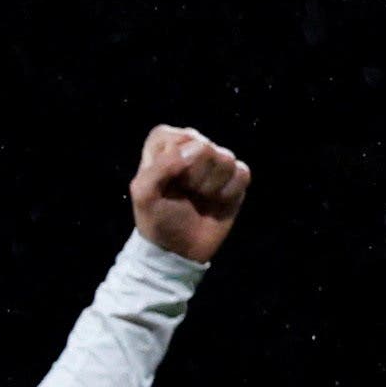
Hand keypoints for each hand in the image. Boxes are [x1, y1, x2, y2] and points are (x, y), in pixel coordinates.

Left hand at [132, 125, 249, 262]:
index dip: (172, 163)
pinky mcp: (235, 177)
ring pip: (225, 159)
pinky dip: (228, 193)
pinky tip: (216, 202)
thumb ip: (159, 167)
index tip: (166, 182)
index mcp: (165, 144)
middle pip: (205, 147)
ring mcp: (215, 161)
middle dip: (193, 177)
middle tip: (184, 193)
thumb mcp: (144, 195)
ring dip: (210, 187)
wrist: (179, 250)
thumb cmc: (157, 220)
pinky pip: (241, 173)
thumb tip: (192, 153)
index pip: (177, 137)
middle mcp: (192, 147)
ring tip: (199, 199)